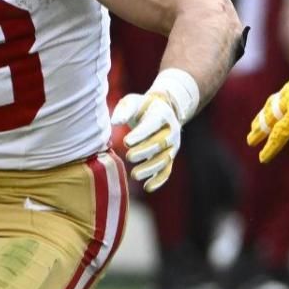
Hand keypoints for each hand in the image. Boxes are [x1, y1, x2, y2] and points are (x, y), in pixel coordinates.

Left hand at [112, 69, 197, 191]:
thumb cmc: (141, 108)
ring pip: (164, 159)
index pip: (153, 125)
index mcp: (162, 114)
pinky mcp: (170, 157)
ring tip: (134, 175)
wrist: (161, 111)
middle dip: (144, 152)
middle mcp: (171, 130)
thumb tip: (115, 122)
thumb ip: (124, 110)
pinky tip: (148, 187)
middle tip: (128, 156)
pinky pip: (167, 170)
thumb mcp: (132, 102)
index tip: (126, 141)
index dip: (141, 134)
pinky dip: (159, 180)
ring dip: (150, 168)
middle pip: (160, 143)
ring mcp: (172, 145)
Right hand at [246, 36, 288, 164]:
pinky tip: (273, 106)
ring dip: (261, 117)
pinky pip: (276, 96)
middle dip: (260, 131)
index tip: (263, 158)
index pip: (281, 133)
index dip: (271, 147)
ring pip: (271, 106)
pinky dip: (269, 106)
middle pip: (270, 118)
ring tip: (254, 125)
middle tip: (250, 141)